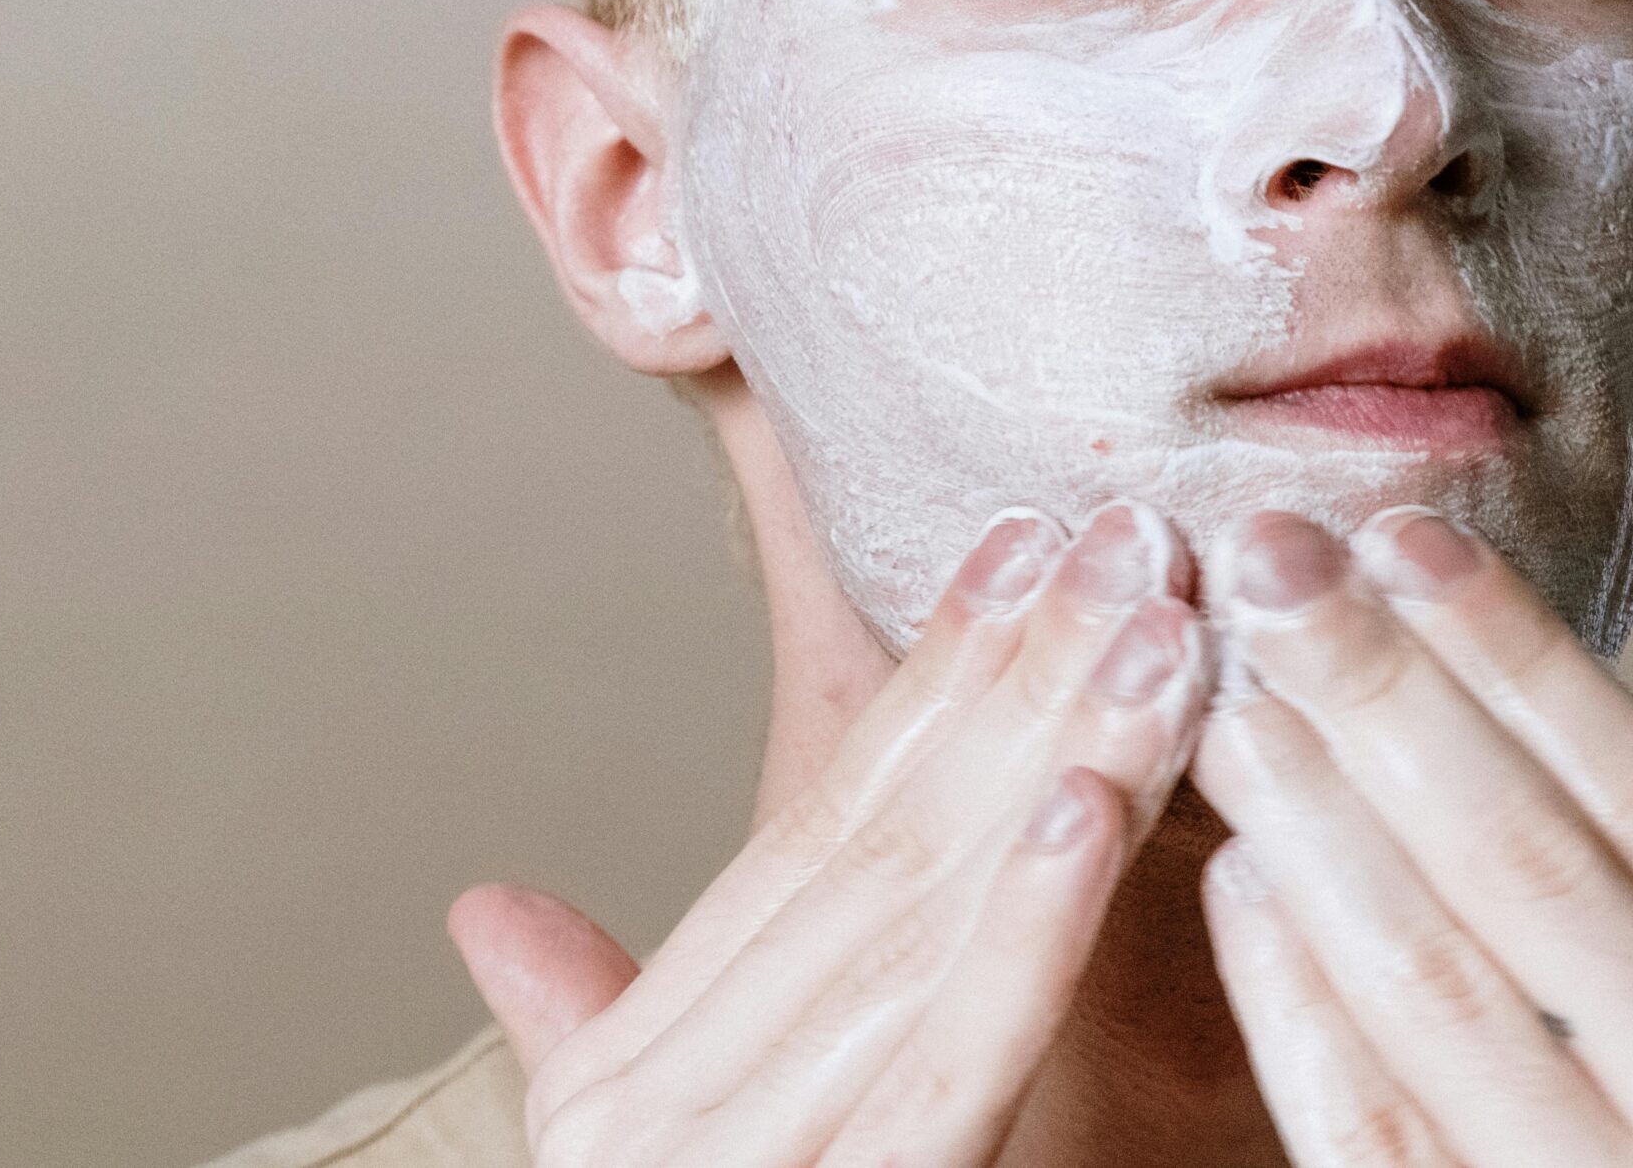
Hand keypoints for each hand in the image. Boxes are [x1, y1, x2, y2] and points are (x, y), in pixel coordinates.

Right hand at [448, 501, 1209, 1165]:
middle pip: (874, 849)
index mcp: (639, 1078)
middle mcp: (663, 1106)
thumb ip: (584, 1033)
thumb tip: (487, 907)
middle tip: (1122, 529)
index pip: (812, 841)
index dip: (925, 684)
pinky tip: (1090, 807)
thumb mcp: (641, 1162)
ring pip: (916, 926)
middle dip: (1012, 679)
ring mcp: (731, 1164)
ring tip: (1145, 620)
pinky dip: (1018, 934)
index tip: (1021, 541)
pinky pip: (943, 1069)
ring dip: (1044, 761)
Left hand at [1190, 507, 1632, 1167]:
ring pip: (1445, 1000)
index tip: (1416, 543)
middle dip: (1393, 708)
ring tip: (1228, 688)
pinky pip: (1373, 1148)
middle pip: (1542, 890)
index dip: (1537, 679)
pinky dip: (1296, 1014)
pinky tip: (1231, 881)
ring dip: (1325, 832)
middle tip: (1270, 555)